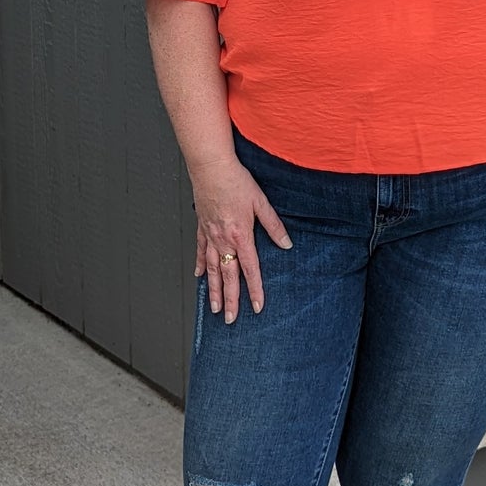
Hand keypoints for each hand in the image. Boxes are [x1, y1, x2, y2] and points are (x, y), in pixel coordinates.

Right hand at [191, 154, 292, 323]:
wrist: (210, 167)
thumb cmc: (235, 181)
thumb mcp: (260, 202)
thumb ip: (273, 225)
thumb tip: (286, 243)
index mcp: (240, 235)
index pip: (250, 269)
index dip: (255, 290)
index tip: (257, 306)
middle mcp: (223, 240)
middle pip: (228, 276)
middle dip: (231, 300)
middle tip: (231, 319)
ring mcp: (210, 235)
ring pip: (211, 269)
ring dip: (214, 290)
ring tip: (215, 308)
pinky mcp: (202, 227)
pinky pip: (199, 251)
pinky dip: (199, 266)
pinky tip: (199, 277)